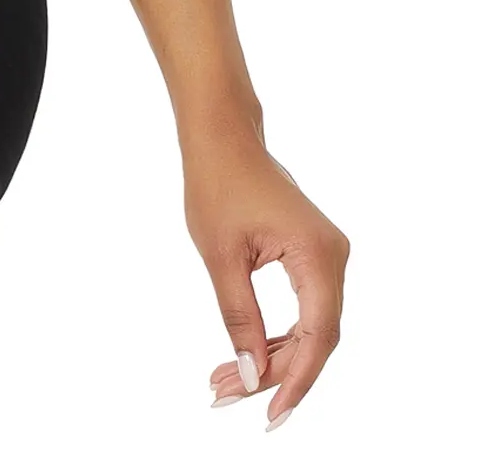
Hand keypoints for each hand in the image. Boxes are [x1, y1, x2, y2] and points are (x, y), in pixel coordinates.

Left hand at [182, 121, 349, 430]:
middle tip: (226, 397)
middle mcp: (333, 258)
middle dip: (274, 373)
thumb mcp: (220, 256)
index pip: (318, 336)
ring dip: (272, 357)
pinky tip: (245, 356)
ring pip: (308, 326)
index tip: (269, 414)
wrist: (222, 137)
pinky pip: (303, 308)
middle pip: (315, 337)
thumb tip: (250, 374)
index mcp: (319, 256)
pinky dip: (276, 334)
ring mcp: (326, 257)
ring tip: (226, 383)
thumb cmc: (217, 184)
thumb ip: (239, 316)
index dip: (296, 381)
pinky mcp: (311, 256)